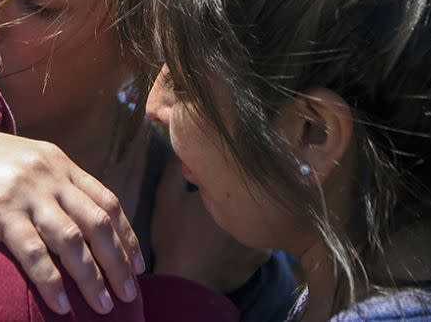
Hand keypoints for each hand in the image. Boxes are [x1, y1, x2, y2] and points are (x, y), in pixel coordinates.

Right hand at [0, 122, 145, 314]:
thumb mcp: (14, 159)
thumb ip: (44, 177)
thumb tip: (68, 209)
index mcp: (55, 159)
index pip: (106, 199)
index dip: (126, 234)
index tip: (138, 263)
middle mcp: (47, 172)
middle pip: (98, 223)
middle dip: (118, 263)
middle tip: (129, 294)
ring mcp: (23, 191)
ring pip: (73, 241)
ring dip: (93, 277)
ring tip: (104, 306)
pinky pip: (34, 254)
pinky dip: (52, 283)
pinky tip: (61, 305)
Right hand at [150, 154, 269, 291]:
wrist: (184, 282)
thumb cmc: (174, 236)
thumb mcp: (167, 197)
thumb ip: (175, 169)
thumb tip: (184, 148)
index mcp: (231, 192)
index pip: (234, 174)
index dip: (225, 174)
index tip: (215, 176)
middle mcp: (255, 211)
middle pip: (248, 195)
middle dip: (237, 193)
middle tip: (221, 198)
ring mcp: (263, 236)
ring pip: (255, 217)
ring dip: (245, 215)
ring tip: (224, 223)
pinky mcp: (262, 258)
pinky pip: (259, 240)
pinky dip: (248, 238)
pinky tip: (230, 242)